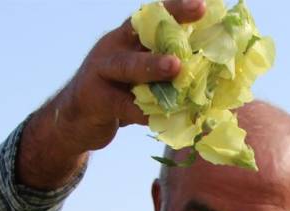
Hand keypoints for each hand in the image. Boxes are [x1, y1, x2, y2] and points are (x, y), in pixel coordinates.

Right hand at [17, 0, 205, 187]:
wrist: (76, 120)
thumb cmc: (119, 95)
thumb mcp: (140, 77)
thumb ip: (165, 72)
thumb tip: (212, 75)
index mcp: (127, 38)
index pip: (153, 17)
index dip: (176, 10)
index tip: (202, 7)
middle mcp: (113, 47)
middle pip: (138, 33)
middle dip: (167, 31)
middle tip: (194, 29)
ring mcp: (100, 71)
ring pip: (127, 66)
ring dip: (151, 66)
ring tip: (174, 68)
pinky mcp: (94, 99)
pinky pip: (121, 104)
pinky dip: (142, 112)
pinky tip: (160, 117)